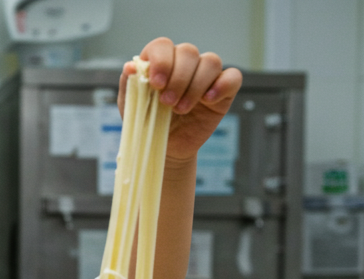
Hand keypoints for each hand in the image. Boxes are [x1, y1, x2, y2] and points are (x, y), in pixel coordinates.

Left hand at [118, 38, 241, 162]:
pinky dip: (222, 85)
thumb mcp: (132, 107)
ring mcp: (205, 76)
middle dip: (177, 78)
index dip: (161, 61)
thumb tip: (130, 66)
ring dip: (194, 86)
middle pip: (188, 52)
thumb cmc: (148, 123)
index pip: (162, 45)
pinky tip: (208, 100)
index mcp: (160, 61)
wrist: (166, 147)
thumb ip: (130, 85)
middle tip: (167, 103)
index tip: (156, 84)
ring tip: (181, 109)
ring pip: (210, 62)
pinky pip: (233, 77)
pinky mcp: (223, 91)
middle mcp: (184, 63)